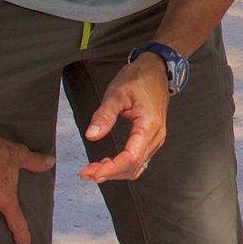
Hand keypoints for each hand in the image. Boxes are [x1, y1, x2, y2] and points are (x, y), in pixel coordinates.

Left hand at [80, 54, 168, 183]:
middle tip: (86, 172)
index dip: (111, 169)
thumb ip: (104, 116)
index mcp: (149, 125)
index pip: (131, 157)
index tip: (92, 172)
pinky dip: (123, 166)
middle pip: (134, 166)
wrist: (156, 70)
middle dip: (109, 173)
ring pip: (137, 167)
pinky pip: (139, 160)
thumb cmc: (139, 78)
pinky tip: (108, 163)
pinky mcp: (151, 138)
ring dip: (115, 172)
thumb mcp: (116, 93)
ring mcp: (155, 138)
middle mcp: (156, 135)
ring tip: (94, 169)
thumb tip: (92, 135)